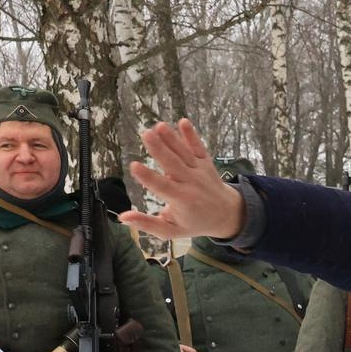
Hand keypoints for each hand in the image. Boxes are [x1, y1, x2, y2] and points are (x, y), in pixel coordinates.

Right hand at [123, 119, 245, 241]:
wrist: (228, 215)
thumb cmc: (194, 222)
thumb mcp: (171, 230)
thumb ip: (147, 224)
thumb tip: (122, 217)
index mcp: (180, 200)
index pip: (162, 187)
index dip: (148, 177)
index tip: (134, 165)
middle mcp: (191, 183)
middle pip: (173, 164)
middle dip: (159, 149)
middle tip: (145, 134)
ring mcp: (199, 171)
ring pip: (184, 153)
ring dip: (172, 139)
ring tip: (158, 126)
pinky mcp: (205, 162)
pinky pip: (199, 148)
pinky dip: (192, 136)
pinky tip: (183, 122)